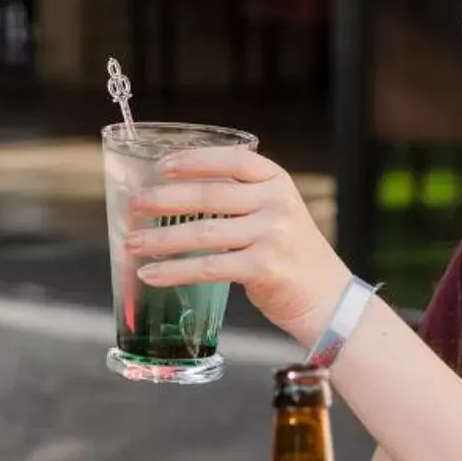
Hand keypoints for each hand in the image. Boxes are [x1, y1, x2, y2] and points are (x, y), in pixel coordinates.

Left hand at [129, 147, 353, 347]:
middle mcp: (276, 203)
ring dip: (159, 238)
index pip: (233, 160)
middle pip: (209, 196)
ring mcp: (272, 235)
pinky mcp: (263, 267)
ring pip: (202, 233)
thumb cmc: (293, 256)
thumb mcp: (277, 214)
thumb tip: (177, 196)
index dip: (194, 161)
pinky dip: (174, 271)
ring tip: (132, 243)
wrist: (329, 300)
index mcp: (278, 182)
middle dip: (163, 200)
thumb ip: (241, 201)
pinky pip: (208, 267)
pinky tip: (151, 274)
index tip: (161, 167)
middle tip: (132, 205)